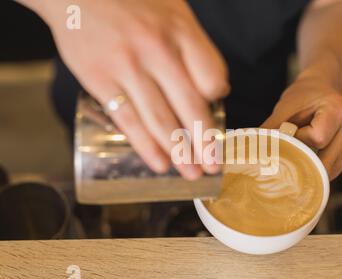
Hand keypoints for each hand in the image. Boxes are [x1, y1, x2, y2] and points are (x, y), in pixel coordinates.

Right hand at [33, 0, 228, 179]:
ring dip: (179, 153)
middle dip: (205, 142)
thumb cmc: (132, 2)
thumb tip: (217, 90)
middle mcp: (156, 49)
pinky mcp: (99, 80)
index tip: (217, 110)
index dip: (217, 98)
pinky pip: (128, 120)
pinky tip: (160, 164)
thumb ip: (195, 48)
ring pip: (160, 119)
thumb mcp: (173, 10)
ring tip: (192, 173)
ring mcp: (127, 66)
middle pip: (190, 106)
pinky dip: (146, 146)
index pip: (211, 76)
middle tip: (213, 166)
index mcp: (180, 30)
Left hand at [262, 75, 341, 179]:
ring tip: (300, 156)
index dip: (299, 140)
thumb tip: (251, 149)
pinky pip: (335, 169)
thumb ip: (271, 129)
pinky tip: (310, 159)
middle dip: (305, 162)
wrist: (323, 88)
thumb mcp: (285, 108)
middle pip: (326, 160)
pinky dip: (319, 168)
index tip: (289, 134)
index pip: (317, 138)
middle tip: (287, 160)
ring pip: (331, 169)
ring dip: (312, 168)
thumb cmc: (303, 97)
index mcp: (338, 110)